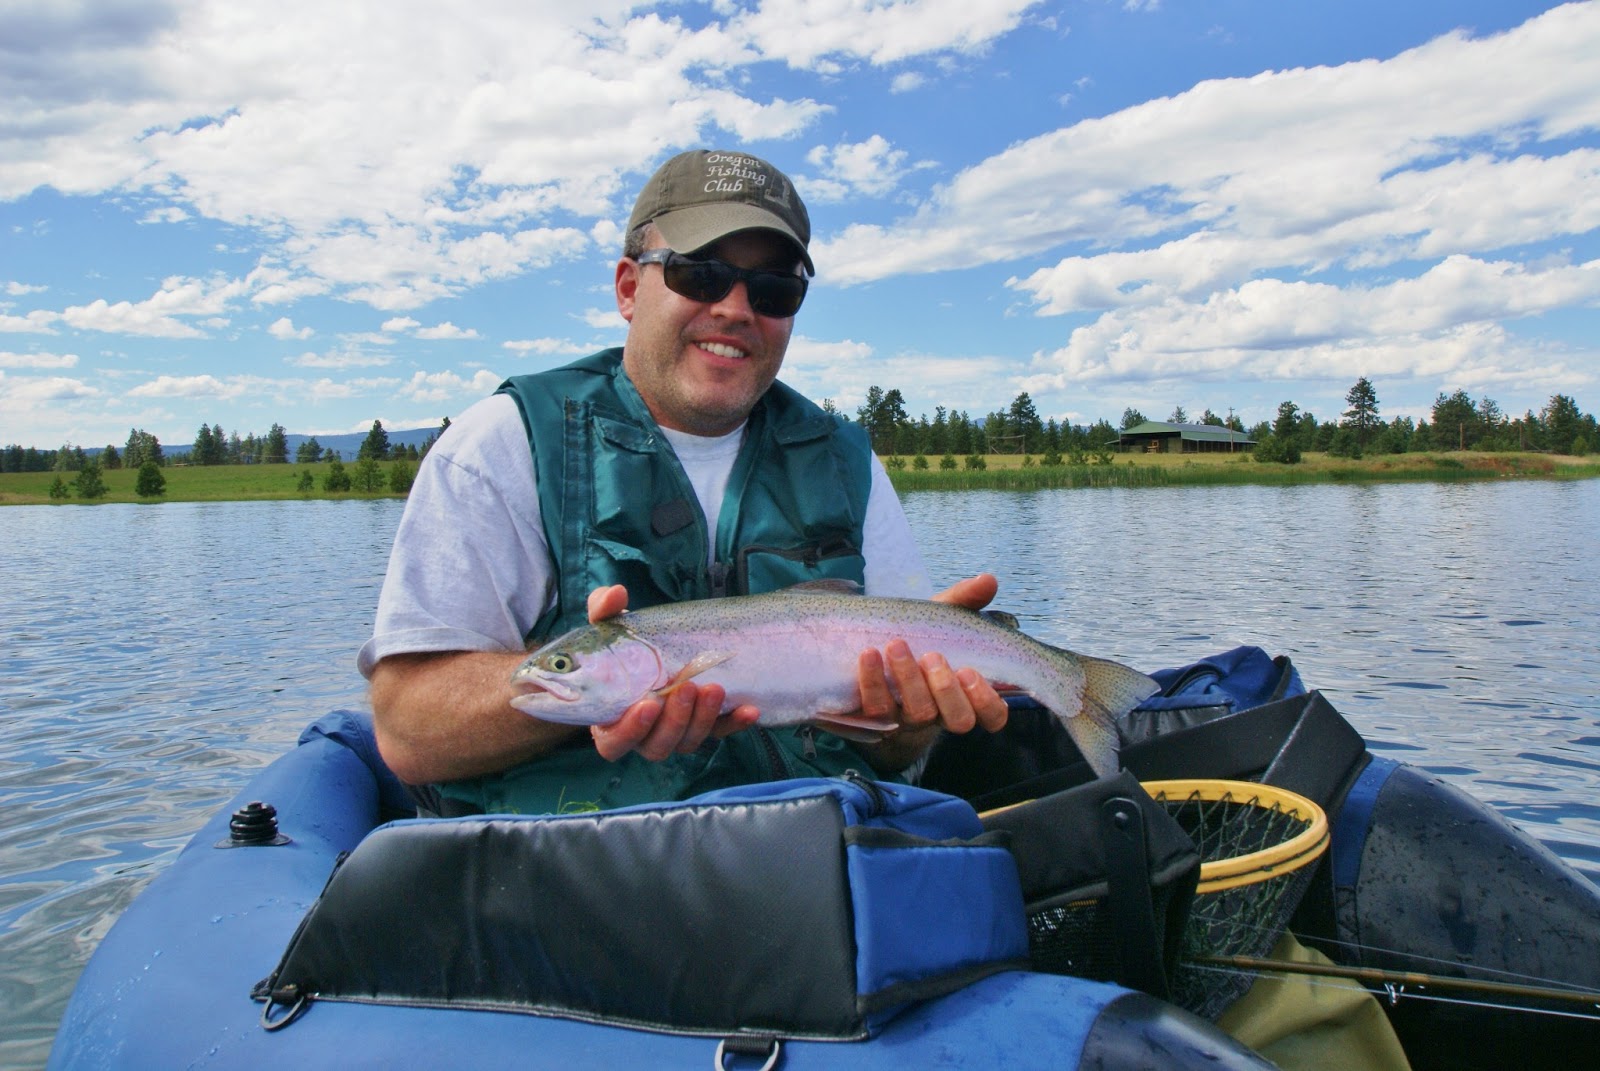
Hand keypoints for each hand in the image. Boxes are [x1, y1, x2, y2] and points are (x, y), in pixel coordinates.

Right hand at [583, 585, 758, 761]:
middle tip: (687, 686)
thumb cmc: (623, 644)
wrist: (655, 647)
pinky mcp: (704, 726)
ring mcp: (676, 733)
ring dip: (702, 719)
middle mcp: (644, 734)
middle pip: (657, 746)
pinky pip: (721, 732)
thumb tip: (616, 593)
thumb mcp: (611, 625)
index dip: (629, 731)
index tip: (647, 704)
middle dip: (676, 719)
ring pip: (688, 742)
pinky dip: (735, 723)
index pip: (615, 743)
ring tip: (714, 687)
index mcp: (611, 720)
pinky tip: (749, 710)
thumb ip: (604, 610)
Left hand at [856, 573, 1010, 736]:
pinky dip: (872, 680)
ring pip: (918, 713)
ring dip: (909, 680)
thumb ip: (965, 600)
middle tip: (933, 656)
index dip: (987, 702)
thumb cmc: (921, 639)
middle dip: (946, 689)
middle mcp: (943, 713)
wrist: (871, 655)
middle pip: (958, 719)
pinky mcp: (878, 718)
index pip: (994, 716)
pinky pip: (876, 708)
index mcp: (967, 695)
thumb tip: (988, 579)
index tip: (970, 672)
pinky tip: (869, 654)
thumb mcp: (942, 619)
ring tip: (897, 646)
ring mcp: (910, 719)